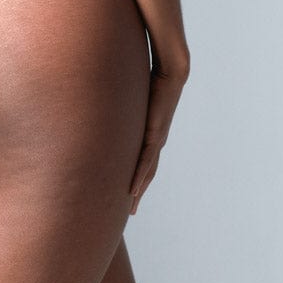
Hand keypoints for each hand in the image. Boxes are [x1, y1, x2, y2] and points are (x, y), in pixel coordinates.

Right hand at [129, 51, 187, 214]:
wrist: (171, 72)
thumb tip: (111, 96)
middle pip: (147, 173)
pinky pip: (145, 161)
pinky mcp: (154, 135)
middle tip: (131, 210)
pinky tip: (133, 191)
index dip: (138, 177)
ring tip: (132, 207)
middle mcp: (156, 139)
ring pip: (147, 172)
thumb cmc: (153, 77)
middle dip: (139, 191)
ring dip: (139, 191)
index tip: (130, 191)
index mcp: (152, 132)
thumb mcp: (135, 95)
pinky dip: (139, 177)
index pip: (145, 160)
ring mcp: (157, 139)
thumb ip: (125, 100)